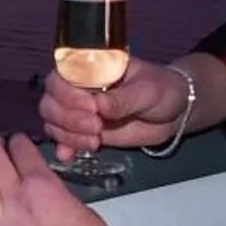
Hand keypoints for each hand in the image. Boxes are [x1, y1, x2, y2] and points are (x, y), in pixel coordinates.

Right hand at [39, 61, 186, 164]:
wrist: (174, 113)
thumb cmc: (162, 90)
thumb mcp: (147, 91)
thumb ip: (122, 99)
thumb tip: (97, 107)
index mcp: (91, 69)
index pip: (61, 76)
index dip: (67, 93)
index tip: (91, 107)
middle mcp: (79, 88)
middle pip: (50, 101)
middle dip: (68, 118)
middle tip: (96, 127)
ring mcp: (79, 112)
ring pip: (53, 122)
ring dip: (67, 135)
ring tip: (95, 141)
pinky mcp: (84, 132)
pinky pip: (63, 140)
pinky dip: (64, 148)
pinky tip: (70, 156)